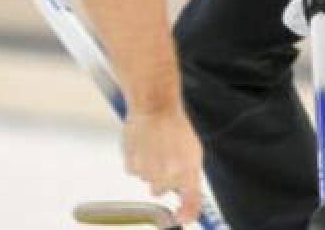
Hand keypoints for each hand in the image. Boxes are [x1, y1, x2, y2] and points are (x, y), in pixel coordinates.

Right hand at [121, 109, 203, 225]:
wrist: (155, 107)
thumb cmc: (175, 126)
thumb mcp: (192, 150)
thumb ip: (190, 176)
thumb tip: (185, 198)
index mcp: (189, 170)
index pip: (191, 203)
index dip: (186, 215)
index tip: (180, 218)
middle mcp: (170, 174)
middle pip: (160, 191)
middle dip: (161, 177)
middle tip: (162, 155)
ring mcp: (150, 171)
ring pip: (146, 181)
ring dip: (148, 168)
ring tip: (152, 147)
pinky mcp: (132, 165)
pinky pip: (133, 173)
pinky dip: (136, 162)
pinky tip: (141, 145)